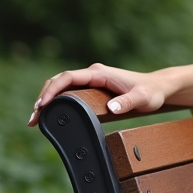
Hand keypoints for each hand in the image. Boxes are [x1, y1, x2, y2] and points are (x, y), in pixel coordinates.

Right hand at [28, 64, 171, 126]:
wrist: (159, 88)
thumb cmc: (151, 92)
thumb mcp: (143, 98)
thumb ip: (128, 102)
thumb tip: (112, 108)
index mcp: (100, 73)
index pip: (68, 77)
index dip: (53, 90)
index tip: (42, 104)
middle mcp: (93, 74)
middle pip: (60, 81)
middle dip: (44, 97)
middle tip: (34, 118)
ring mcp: (92, 80)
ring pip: (62, 86)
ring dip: (48, 99)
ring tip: (36, 119)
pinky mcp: (92, 88)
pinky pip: (69, 92)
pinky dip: (57, 101)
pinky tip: (51, 114)